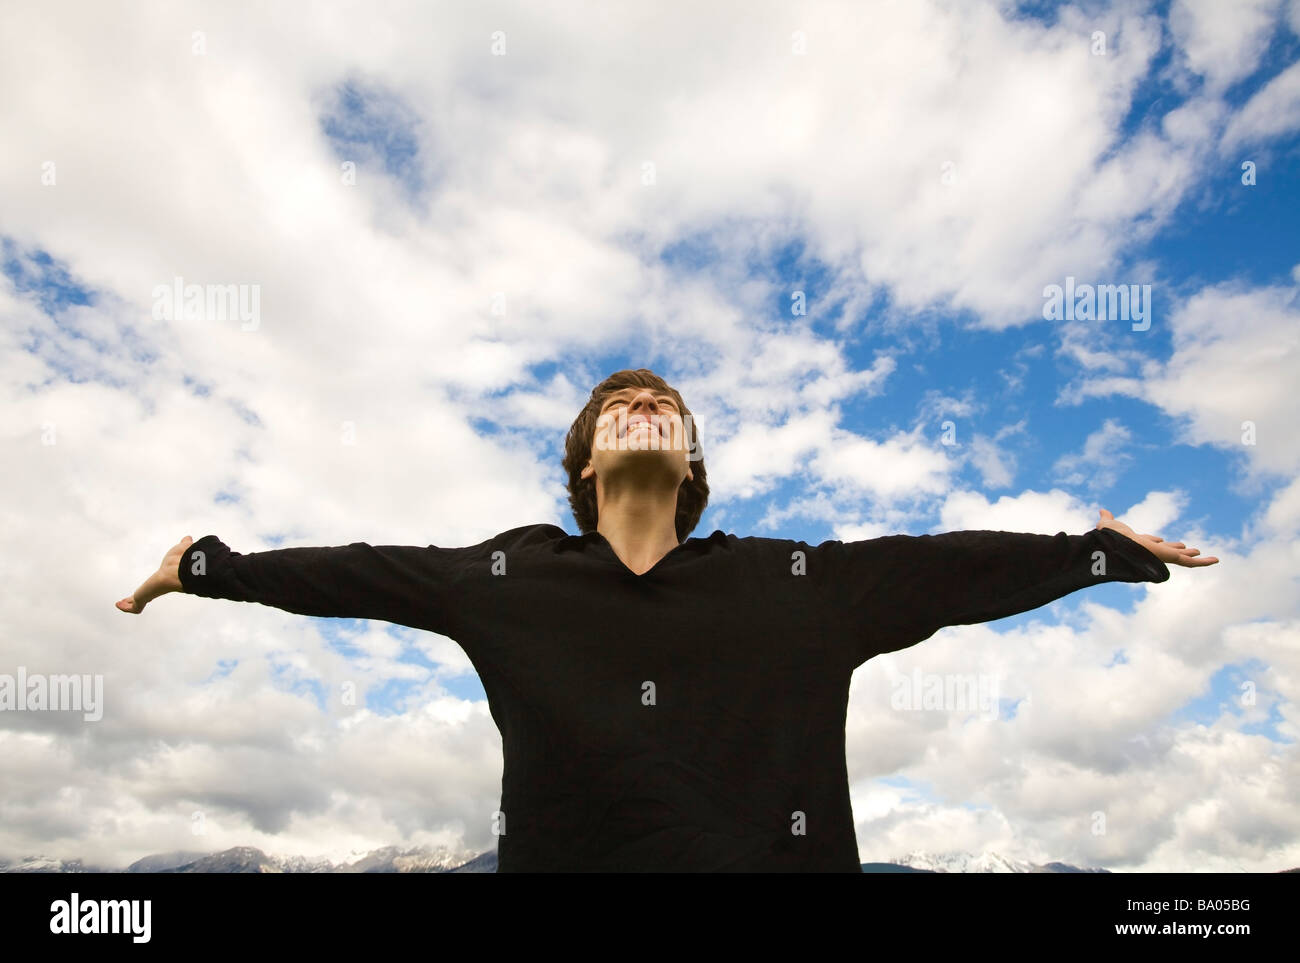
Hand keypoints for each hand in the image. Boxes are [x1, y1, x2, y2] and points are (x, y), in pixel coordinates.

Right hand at [116, 536, 190, 613]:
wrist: (178, 570)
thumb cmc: (181, 559)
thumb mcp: (181, 549)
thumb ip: (185, 546)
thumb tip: (188, 539)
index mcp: (165, 578)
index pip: (159, 584)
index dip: (154, 585)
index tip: (151, 585)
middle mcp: (159, 587)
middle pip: (148, 594)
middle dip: (140, 597)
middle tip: (131, 598)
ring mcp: (151, 594)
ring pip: (139, 602)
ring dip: (130, 604)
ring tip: (121, 604)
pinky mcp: (144, 598)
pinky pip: (135, 607)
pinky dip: (126, 607)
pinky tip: (119, 605)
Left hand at [1095, 509, 1217, 567]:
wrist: (1114, 545)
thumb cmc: (1110, 537)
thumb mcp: (1109, 525)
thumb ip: (1107, 520)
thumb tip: (1102, 511)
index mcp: (1138, 543)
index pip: (1150, 542)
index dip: (1154, 540)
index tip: (1159, 539)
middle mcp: (1151, 551)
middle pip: (1166, 550)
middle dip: (1174, 548)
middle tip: (1185, 547)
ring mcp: (1161, 556)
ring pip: (1180, 558)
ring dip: (1190, 556)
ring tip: (1200, 553)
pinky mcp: (1170, 559)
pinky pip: (1190, 563)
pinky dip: (1204, 562)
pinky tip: (1216, 560)